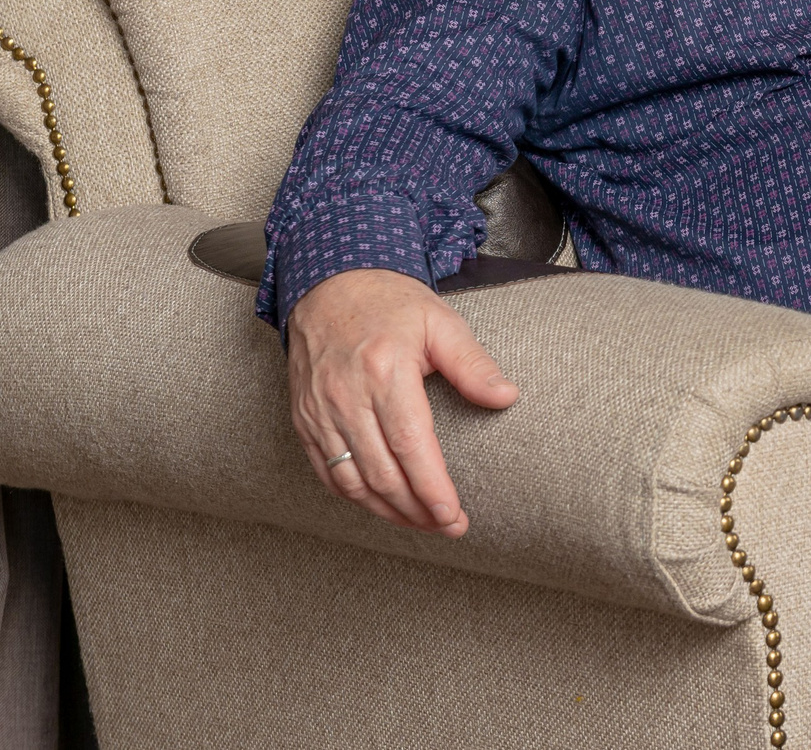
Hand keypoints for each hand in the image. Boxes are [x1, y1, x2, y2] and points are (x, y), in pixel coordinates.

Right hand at [287, 268, 518, 535]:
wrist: (328, 284)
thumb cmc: (390, 304)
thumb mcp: (440, 322)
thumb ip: (473, 364)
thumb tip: (506, 397)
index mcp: (385, 370)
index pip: (410, 444)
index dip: (431, 488)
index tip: (452, 515)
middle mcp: (346, 395)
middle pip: (381, 472)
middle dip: (416, 510)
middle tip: (448, 526)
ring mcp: (319, 410)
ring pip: (351, 480)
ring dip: (387, 511)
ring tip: (420, 523)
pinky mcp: (304, 418)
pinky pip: (326, 471)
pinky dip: (354, 496)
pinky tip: (381, 505)